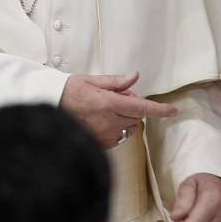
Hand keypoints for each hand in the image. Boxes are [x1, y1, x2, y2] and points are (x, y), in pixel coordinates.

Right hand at [59, 72, 176, 148]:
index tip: (173, 111)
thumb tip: (134, 77)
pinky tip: (100, 121)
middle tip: (116, 97)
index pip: (141, 107)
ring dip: (125, 118)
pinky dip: (116, 128)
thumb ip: (115, 82)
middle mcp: (108, 121)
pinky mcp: (100, 144)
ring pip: (129, 127)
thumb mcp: (91, 81)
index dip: (159, 110)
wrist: (48, 111)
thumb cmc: (68, 92)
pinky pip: (118, 136)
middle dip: (133, 106)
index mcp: (107, 103)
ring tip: (106, 110)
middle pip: (137, 116)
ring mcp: (104, 135)